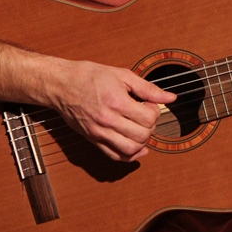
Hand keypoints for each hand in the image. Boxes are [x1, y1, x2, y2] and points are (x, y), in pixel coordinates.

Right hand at [50, 60, 176, 161]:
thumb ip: (148, 88)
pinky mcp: (93, 139)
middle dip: (151, 126)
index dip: (155, 111)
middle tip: (145, 115)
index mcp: (117, 102)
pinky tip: (136, 146)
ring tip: (139, 128)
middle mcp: (107, 120)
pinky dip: (129, 155)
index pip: (148, 118)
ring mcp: (99, 133)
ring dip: (142, 141)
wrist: (61, 84)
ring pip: (131, 150)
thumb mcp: (122, 75)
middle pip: (142, 135)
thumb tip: (170, 98)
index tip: (149, 104)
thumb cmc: (89, 76)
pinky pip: (115, 156)